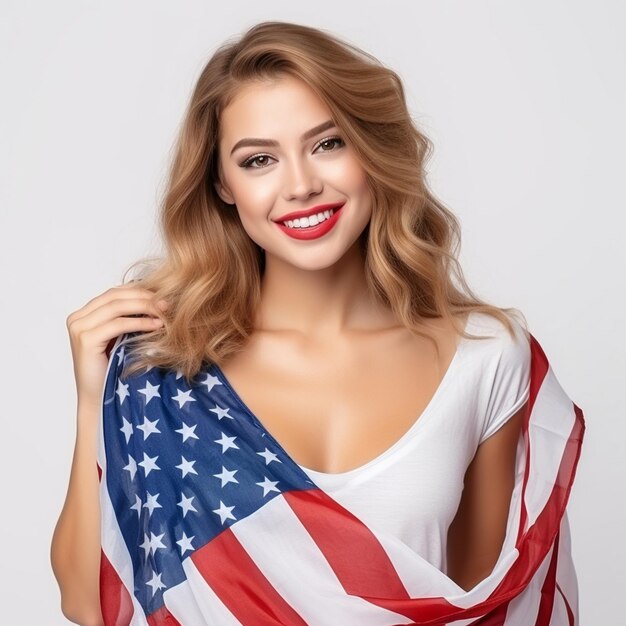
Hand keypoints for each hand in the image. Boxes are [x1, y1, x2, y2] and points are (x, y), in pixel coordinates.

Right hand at [66, 282, 167, 409]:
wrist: (101, 400)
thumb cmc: (115, 370)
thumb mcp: (123, 338)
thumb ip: (130, 318)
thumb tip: (159, 299)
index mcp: (85, 314)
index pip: (115, 292)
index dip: (140, 290)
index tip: (165, 294)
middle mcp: (78, 318)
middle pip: (116, 296)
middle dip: (145, 296)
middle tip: (168, 302)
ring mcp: (79, 328)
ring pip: (117, 306)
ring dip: (145, 307)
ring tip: (166, 312)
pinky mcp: (85, 340)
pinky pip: (118, 324)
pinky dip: (140, 322)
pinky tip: (156, 325)